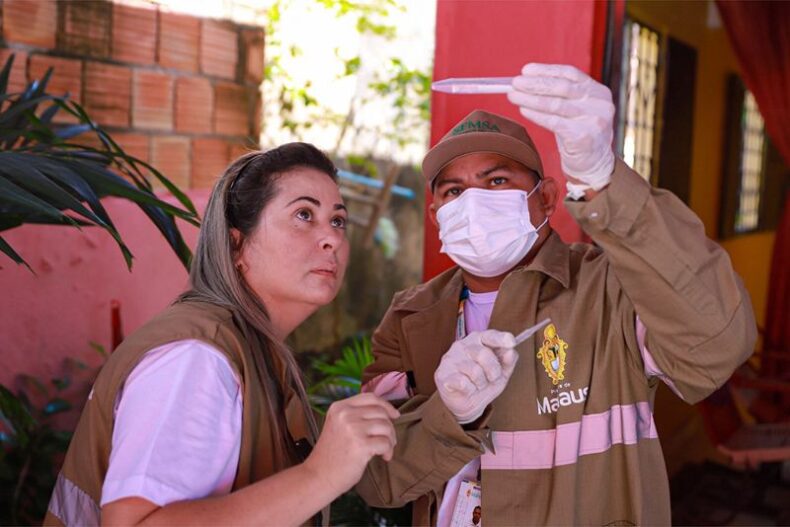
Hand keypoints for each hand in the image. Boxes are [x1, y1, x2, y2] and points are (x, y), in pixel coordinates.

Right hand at [304, 393, 398, 495]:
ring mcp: (353, 428)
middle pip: (381, 412)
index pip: (370, 397)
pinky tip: (383, 457)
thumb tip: (386, 413)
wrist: (318, 476)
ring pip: (386, 426)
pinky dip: (388, 451)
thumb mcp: (338, 426)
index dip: (386, 405)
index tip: (394, 415)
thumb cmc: (330, 455)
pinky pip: (385, 443)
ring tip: (384, 450)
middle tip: (388, 440)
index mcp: (339, 407)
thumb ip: (356, 416)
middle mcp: (346, 414)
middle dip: (389, 427)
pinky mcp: (361, 445)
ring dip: (390, 440)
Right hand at [434, 330, 517, 423]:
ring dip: (480, 383)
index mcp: (478, 341)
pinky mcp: (442, 374)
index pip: (489, 335)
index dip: (501, 338)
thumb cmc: (483, 383)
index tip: (511, 342)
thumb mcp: (501, 373)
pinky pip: (463, 382)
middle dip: (493, 371)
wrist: (466, 404)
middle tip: (491, 379)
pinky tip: (465, 389)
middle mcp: (462, 345)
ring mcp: (450, 358)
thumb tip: (511, 351)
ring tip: (477, 385)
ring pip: (474, 370)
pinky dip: (469, 389)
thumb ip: (508, 361)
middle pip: (484, 354)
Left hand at [507, 63, 614, 197]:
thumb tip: (526, 82)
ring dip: (530, 99)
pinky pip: (554, 122)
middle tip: (515, 83)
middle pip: (562, 87)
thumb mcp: (576, 110)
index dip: (546, 70)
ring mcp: (594, 120)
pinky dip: (536, 115)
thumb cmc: (579, 134)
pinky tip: (523, 110)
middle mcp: (600, 104)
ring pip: (556, 104)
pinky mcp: (583, 137)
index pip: (570, 73)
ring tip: (513, 96)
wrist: (594, 164)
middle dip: (535, 84)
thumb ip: (560, 95)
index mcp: (599, 92)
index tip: (526, 70)